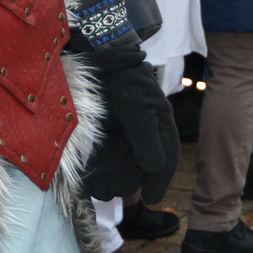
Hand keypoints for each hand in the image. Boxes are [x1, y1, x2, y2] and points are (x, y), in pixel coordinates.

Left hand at [81, 45, 180, 203]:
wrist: (94, 52)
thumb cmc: (119, 75)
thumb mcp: (135, 102)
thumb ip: (144, 134)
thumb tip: (154, 167)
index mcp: (158, 120)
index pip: (166, 157)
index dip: (159, 180)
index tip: (150, 199)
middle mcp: (143, 128)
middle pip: (139, 165)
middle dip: (124, 181)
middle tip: (105, 192)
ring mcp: (122, 128)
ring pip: (120, 163)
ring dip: (108, 177)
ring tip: (94, 187)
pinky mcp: (103, 127)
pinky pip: (102, 154)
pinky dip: (96, 166)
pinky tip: (86, 174)